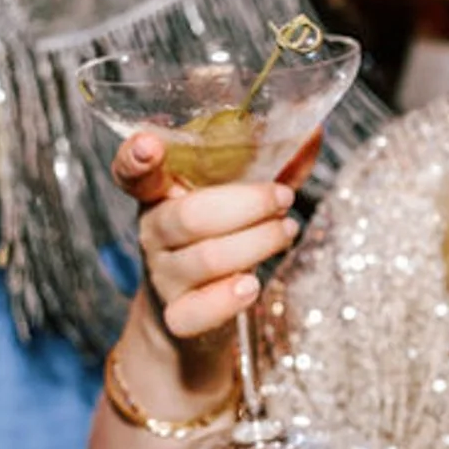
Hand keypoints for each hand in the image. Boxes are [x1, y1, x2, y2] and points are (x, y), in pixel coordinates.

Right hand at [112, 132, 316, 340]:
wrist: (190, 318)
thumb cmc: (219, 241)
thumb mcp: (240, 202)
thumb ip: (272, 169)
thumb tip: (316, 130)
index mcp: (161, 195)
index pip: (133, 174)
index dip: (135, 158)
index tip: (150, 144)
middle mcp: (154, 233)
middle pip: (190, 216)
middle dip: (247, 204)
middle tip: (284, 197)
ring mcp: (163, 277)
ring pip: (206, 259)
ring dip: (257, 242)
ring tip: (287, 230)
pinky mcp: (176, 317)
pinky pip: (197, 310)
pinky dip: (228, 299)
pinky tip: (252, 284)